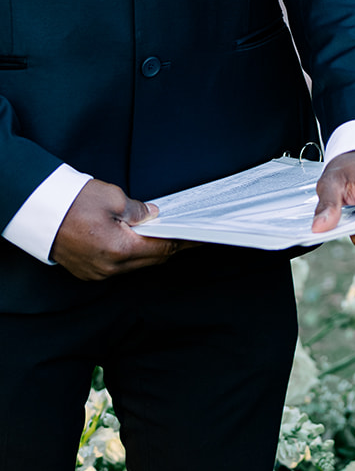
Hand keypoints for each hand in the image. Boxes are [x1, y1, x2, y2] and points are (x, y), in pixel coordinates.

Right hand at [51, 178, 185, 279]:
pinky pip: (118, 267)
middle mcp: (109, 268)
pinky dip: (131, 254)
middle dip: (168, 246)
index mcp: (119, 250)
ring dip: (149, 251)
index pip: (161, 249)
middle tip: (185, 232)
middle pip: (150, 260)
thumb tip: (152, 215)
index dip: (182, 242)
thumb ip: (139, 210)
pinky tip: (137, 240)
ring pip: (134, 265)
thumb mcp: (113, 197)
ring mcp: (97, 273)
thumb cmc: (73, 202)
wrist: (39, 212)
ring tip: (162, 233)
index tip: (198, 237)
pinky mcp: (87, 272)